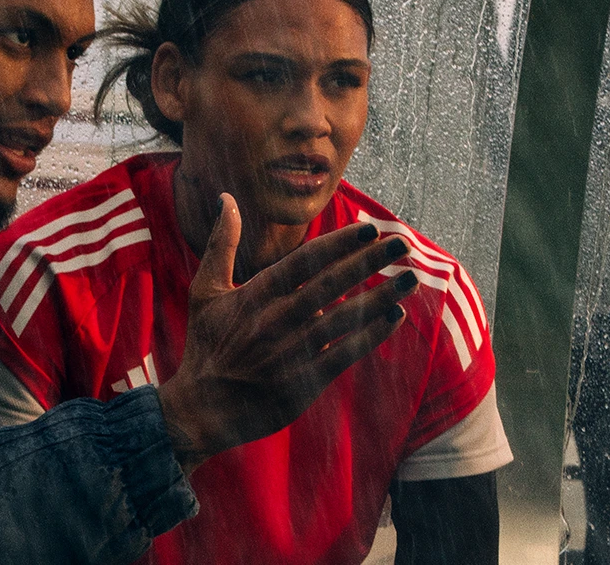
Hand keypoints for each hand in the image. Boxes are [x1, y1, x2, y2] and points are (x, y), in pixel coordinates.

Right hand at [158, 194, 417, 471]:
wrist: (200, 411)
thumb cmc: (205, 346)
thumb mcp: (205, 292)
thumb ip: (221, 244)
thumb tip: (226, 198)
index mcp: (255, 295)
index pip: (304, 262)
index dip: (339, 244)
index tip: (369, 229)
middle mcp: (275, 321)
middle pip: (330, 284)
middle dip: (368, 262)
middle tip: (400, 244)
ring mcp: (291, 353)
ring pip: (343, 319)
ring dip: (379, 297)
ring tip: (409, 278)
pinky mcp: (303, 382)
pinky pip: (344, 354)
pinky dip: (370, 335)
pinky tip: (394, 316)